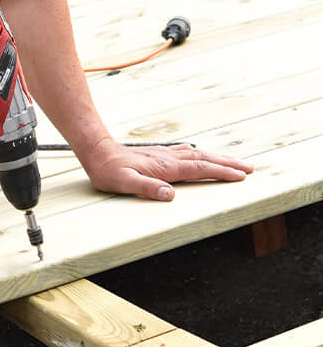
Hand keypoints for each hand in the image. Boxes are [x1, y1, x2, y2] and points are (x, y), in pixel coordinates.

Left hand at [81, 138, 253, 200]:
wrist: (97, 153)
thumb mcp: (125, 183)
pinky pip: (186, 154)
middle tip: (250, 167)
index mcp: (165, 167)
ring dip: (217, 158)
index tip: (241, 175)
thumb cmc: (109, 171)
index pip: (199, 169)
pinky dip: (200, 155)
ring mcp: (164, 155)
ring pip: (197, 155)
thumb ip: (147, 188)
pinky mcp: (158, 154)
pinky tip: (201, 155)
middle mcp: (168, 159)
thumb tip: (170, 194)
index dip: (221, 172)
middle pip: (204, 159)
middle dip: (228, 163)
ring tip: (234, 162)